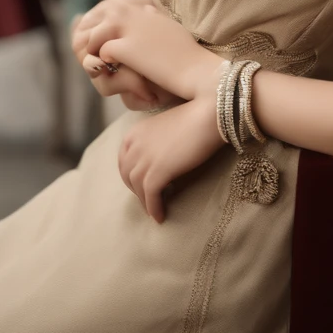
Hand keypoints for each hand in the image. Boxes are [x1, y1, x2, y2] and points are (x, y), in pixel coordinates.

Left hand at [75, 0, 222, 101]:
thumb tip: (146, 7)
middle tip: (96, 58)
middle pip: (93, 20)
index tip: (101, 43)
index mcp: (140, 9)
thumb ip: (154, 17)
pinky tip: (115, 75)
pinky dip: (105, 66)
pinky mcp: (125, 47)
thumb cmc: (186, 53)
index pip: (106, 8)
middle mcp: (131, 13)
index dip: (99, 27)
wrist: (198, 69)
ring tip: (102, 68)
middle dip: (91, 39)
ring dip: (94, 54)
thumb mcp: (169, 26)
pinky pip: (102, 54)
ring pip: (92, 37)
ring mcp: (127, 29)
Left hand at [118, 96, 222, 221]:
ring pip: (137, 187)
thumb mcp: (165, 127)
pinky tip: (160, 216)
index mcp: (135, 132)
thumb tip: (158, 161)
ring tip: (155, 211)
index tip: (140, 184)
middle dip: (135, 189)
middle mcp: (135, 144)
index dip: (130, 175)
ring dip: (145, 202)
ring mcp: (145, 157)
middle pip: (127, 174)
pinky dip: (154, 208)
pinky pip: (150, 195)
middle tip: (148, 199)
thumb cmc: (194, 118)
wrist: (208, 115)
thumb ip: (155, 142)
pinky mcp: (158, 170)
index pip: (123, 160)